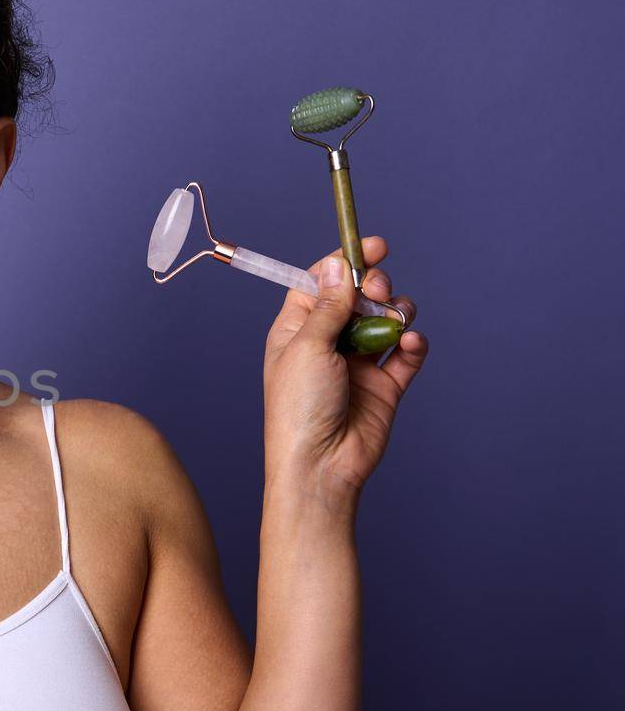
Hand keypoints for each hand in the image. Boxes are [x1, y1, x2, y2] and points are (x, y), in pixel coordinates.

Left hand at [262, 235, 428, 504]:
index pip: (322, 283)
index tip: (372, 246)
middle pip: (360, 296)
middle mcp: (328, 342)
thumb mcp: (307, 346)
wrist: (321, 464)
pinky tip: (409, 344)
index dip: (346, 262)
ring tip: (393, 323)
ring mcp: (358, 363)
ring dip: (396, 312)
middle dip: (375, 285)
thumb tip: (337, 265)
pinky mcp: (386, 384)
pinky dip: (413, 343)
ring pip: (387, 320)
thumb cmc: (298, 407)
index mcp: (297, 329)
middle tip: (377, 291)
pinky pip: (407, 352)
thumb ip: (328, 306)